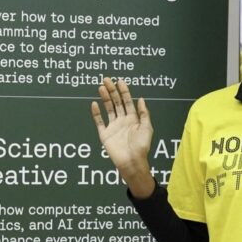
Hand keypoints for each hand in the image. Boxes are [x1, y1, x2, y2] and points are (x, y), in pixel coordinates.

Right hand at [91, 77, 154, 196]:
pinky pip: (99, 122)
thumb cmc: (141, 147)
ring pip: (108, 109)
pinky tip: (94, 104)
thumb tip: (140, 98)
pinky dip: (96, 113)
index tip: (119, 81)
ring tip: (100, 87)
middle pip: (116, 102)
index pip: (127, 102)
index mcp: (133, 119)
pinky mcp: (105, 135)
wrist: (132, 162)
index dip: (124, 91)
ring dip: (104, 98)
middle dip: (112, 91)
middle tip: (106, 79)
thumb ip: (143, 113)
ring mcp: (113, 127)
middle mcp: (122, 121)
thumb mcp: (147, 128)